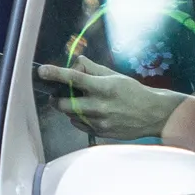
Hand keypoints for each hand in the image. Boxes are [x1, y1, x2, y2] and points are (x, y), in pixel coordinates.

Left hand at [38, 56, 184, 138]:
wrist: (152, 115)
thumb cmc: (134, 92)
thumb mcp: (115, 76)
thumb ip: (93, 69)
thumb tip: (77, 62)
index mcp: (103, 87)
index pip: (74, 78)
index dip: (56, 74)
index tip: (42, 70)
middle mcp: (99, 106)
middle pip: (64, 103)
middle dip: (57, 98)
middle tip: (57, 93)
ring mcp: (99, 122)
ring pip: (70, 115)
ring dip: (68, 108)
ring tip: (80, 102)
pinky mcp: (100, 133)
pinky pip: (78, 125)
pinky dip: (78, 118)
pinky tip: (88, 112)